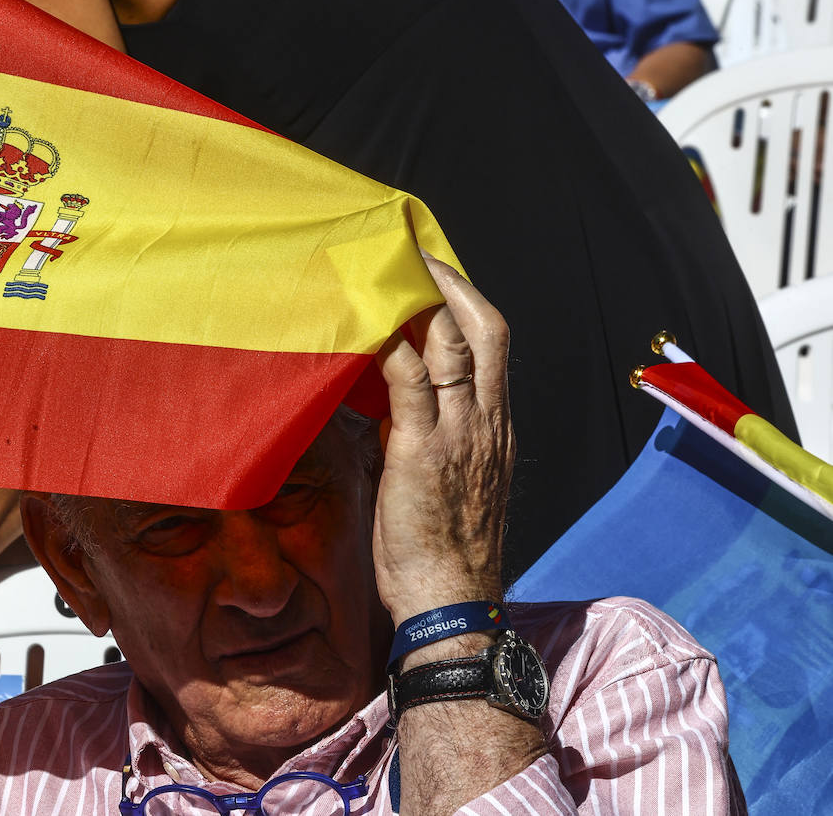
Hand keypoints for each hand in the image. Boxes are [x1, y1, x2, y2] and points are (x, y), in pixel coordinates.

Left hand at [371, 255, 513, 624]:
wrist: (451, 601)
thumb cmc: (443, 548)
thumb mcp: (450, 480)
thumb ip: (428, 433)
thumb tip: (389, 401)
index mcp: (495, 426)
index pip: (493, 344)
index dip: (468, 302)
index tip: (437, 274)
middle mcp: (486, 421)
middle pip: (483, 329)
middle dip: (449, 282)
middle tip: (410, 255)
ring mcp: (459, 434)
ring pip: (451, 344)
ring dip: (415, 303)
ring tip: (378, 278)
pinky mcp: (422, 452)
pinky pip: (408, 384)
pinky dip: (387, 350)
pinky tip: (361, 331)